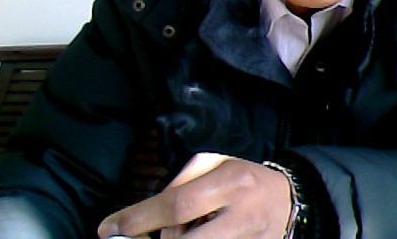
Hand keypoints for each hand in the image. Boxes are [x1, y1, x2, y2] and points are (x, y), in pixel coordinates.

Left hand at [97, 153, 291, 237]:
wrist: (288, 202)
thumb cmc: (243, 178)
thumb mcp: (215, 163)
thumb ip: (182, 182)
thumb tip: (151, 214)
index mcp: (231, 181)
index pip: (178, 204)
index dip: (140, 218)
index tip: (109, 228)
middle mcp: (241, 215)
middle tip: (141, 235)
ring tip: (190, 227)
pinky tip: (201, 232)